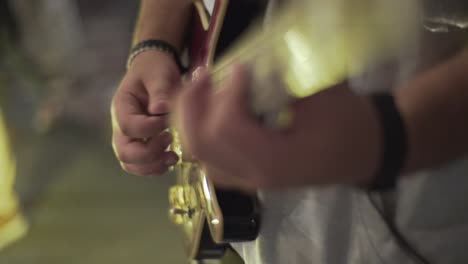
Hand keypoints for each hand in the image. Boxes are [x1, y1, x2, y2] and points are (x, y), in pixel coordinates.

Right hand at [111, 51, 179, 175]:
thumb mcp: (158, 73)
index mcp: (122, 106)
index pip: (128, 126)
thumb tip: (161, 109)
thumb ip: (160, 90)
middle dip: (149, 154)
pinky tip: (172, 158)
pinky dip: (156, 168)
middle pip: (124, 152)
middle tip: (169, 140)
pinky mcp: (141, 145)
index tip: (167, 122)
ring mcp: (129, 138)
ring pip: (131, 164)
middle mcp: (120, 126)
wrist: (154, 72)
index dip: (148, 129)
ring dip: (152, 166)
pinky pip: (142, 166)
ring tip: (173, 157)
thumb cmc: (155, 70)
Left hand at [173, 65, 381, 189]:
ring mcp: (247, 178)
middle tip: (205, 74)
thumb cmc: (348, 123)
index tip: (240, 66)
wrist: (363, 150)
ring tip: (202, 88)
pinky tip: (211, 110)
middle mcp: (253, 175)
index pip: (226, 128)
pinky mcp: (246, 173)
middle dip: (193, 104)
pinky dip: (201, 131)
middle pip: (199, 143)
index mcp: (274, 161)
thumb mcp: (320, 95)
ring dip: (192, 118)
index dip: (226, 92)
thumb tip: (246, 65)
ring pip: (198, 152)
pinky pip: (209, 157)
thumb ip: (278, 81)